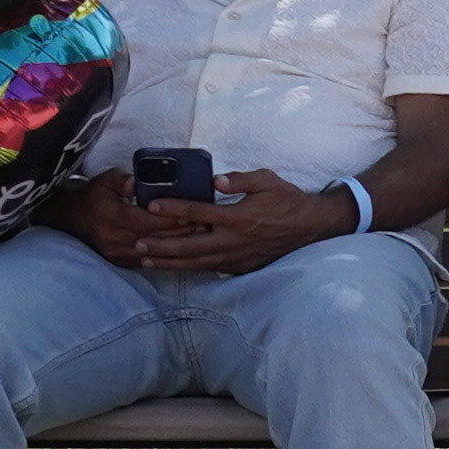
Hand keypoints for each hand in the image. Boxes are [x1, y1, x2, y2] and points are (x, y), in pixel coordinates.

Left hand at [122, 171, 352, 277]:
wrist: (312, 227)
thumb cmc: (288, 200)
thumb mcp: (268, 180)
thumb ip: (241, 179)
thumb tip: (215, 180)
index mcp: (238, 217)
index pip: (198, 213)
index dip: (172, 208)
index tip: (151, 205)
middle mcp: (233, 240)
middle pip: (188, 245)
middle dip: (160, 245)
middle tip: (137, 243)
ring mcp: (236, 257)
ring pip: (195, 262)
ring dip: (168, 262)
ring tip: (144, 260)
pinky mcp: (240, 267)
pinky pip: (209, 269)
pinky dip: (188, 268)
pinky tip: (173, 267)